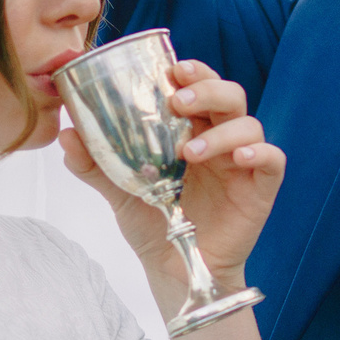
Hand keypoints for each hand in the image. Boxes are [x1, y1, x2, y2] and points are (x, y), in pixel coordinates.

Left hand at [61, 61, 283, 294]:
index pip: (199, 86)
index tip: (173, 70)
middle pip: (228, 95)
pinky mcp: (260, 188)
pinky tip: (239, 158)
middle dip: (208, 89)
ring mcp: (241, 163)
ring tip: (190, 153)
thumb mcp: (117, 191)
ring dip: (222, 131)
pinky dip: (260, 152)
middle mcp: (219, 139)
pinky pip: (274, 159)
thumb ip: (94, 163)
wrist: (172, 269)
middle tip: (179, 101)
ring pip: (250, 124)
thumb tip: (65, 133)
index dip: (193, 71)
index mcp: (191, 129)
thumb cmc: (152, 223)